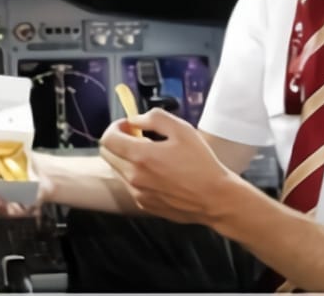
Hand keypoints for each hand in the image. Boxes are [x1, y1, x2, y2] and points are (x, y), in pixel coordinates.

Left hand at [98, 110, 238, 225]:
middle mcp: (134, 177)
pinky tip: (157, 172)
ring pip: (118, 169)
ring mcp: (137, 193)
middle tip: (137, 137)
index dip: (115, 127)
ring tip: (152, 155)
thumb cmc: (201, 163)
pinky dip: (136, 174)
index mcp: (140, 157)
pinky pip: (130, 185)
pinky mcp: (144, 204)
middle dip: (118, 141)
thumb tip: (134, 120)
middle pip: (107, 154)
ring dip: (127, 158)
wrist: (216, 198)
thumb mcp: (181, 129)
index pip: (108, 139)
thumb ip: (153, 118)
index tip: (128, 125)